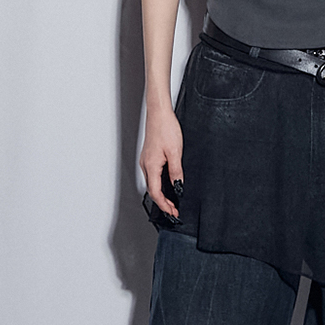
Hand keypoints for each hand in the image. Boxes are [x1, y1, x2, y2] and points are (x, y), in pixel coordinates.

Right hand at [141, 87, 182, 220]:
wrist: (159, 112)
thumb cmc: (165, 127)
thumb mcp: (175, 152)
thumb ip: (176, 172)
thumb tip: (178, 185)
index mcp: (151, 166)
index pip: (156, 193)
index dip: (165, 205)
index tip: (173, 212)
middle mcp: (146, 165)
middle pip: (153, 190)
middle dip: (163, 202)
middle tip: (174, 209)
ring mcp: (146, 160)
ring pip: (153, 183)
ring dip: (162, 194)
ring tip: (172, 200)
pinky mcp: (149, 156)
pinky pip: (153, 175)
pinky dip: (160, 183)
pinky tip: (168, 184)